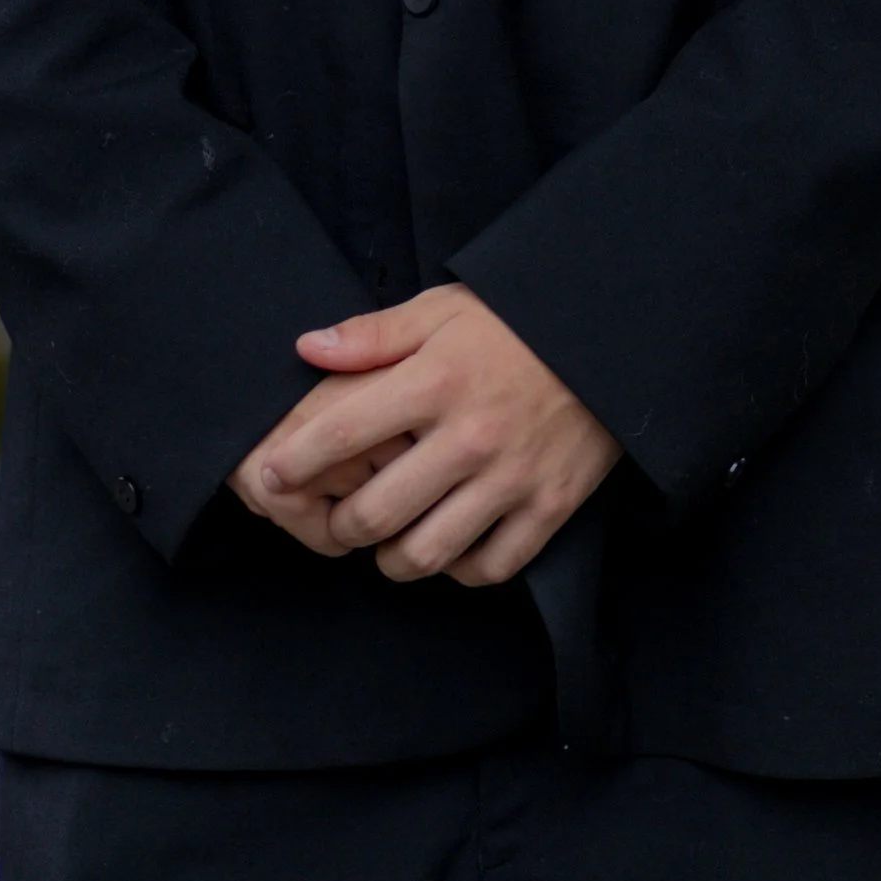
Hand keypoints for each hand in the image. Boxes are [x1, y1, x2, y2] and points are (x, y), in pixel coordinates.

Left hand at [228, 286, 618, 586]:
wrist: (609, 339)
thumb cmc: (514, 324)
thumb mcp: (442, 311)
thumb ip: (372, 334)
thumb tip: (306, 348)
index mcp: (435, 380)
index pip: (342, 432)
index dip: (295, 462)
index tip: (271, 477)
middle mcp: (469, 436)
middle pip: (375, 512)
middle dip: (340, 525)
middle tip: (335, 520)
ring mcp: (510, 478)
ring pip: (426, 553)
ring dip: (391, 559)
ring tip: (385, 544)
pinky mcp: (549, 508)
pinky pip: (487, 567)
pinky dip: (456, 570)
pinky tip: (444, 548)